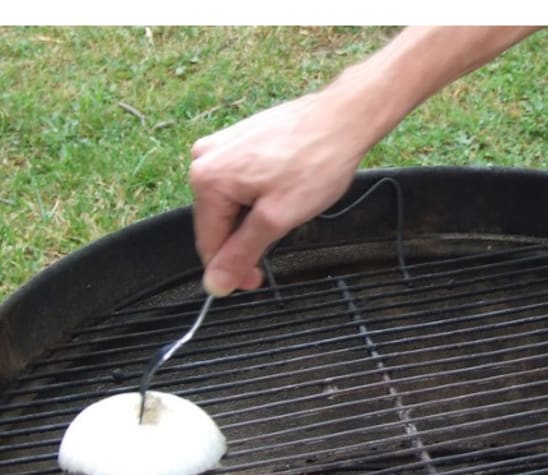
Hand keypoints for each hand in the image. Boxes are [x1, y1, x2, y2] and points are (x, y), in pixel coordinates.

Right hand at [188, 92, 370, 295]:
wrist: (343, 118)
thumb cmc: (315, 161)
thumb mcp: (276, 219)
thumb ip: (241, 253)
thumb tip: (215, 283)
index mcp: (206, 179)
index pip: (209, 243)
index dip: (232, 270)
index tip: (255, 282)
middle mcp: (204, 158)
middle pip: (218, 222)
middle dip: (246, 240)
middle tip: (282, 239)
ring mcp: (222, 146)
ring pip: (232, 204)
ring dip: (255, 218)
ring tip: (288, 206)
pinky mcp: (240, 140)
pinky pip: (241, 183)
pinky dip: (259, 197)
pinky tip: (284, 190)